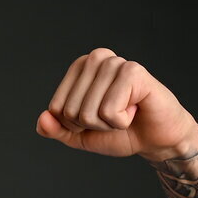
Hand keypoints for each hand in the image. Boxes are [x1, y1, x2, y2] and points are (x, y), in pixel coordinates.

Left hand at [35, 48, 197, 159]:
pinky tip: (135, 110)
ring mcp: (115, 63)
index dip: (74, 124)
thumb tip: (42, 119)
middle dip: (91, 125)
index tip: (96, 118)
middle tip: (114, 117)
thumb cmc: (119, 131)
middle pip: (70, 110)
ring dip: (107, 123)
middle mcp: (96, 58)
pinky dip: (121, 121)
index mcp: (80, 68)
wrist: (154, 139)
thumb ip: (56, 129)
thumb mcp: (79, 135)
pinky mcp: (133, 72)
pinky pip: (108, 111)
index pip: (55, 108)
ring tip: (125, 113)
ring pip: (88, 112)